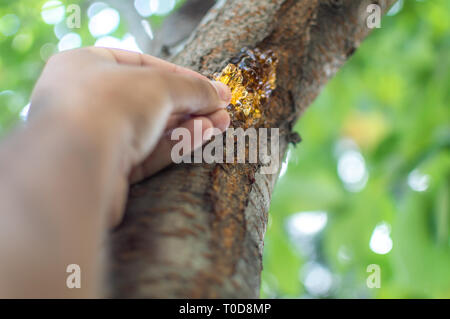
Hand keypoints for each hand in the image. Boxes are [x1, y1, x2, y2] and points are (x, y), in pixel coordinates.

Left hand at [29, 47, 230, 225]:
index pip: (143, 65)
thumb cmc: (109, 106)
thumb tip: (219, 94)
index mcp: (86, 66)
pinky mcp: (106, 170)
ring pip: (151, 129)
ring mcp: (95, 138)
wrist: (76, 163)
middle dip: (190, 104)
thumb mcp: (159, 84)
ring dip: (188, 125)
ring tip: (221, 124)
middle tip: (222, 109)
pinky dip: (174, 143)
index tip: (212, 87)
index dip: (182, 76)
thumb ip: (192, 87)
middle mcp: (85, 101)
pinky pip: (146, 152)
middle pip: (150, 100)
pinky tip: (202, 135)